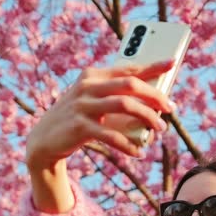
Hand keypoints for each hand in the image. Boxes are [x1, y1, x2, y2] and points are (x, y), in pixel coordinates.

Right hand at [25, 60, 175, 170]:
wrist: (43, 141)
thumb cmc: (76, 119)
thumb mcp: (91, 101)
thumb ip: (114, 96)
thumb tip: (153, 102)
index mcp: (92, 76)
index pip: (127, 68)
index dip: (152, 65)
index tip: (172, 63)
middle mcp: (87, 86)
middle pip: (130, 85)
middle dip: (155, 96)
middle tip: (170, 109)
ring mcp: (82, 105)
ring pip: (125, 105)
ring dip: (148, 117)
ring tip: (160, 129)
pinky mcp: (79, 126)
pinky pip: (112, 135)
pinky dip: (128, 145)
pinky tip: (138, 152)